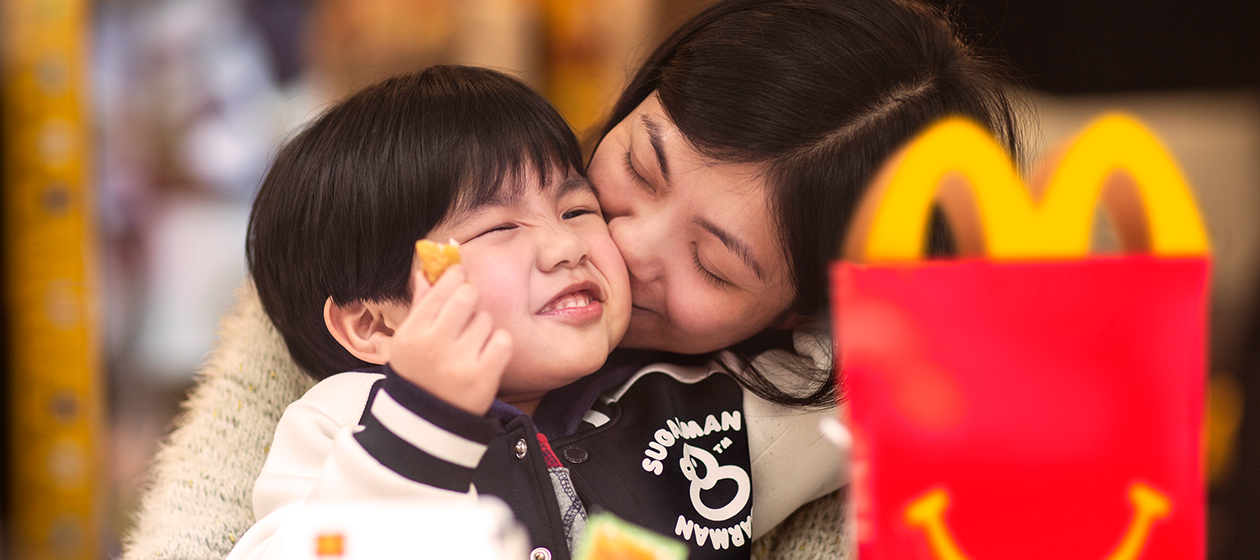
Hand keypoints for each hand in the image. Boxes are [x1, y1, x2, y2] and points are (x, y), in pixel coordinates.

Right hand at [387, 264, 512, 415]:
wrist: (427, 422)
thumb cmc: (419, 373)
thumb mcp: (409, 341)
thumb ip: (420, 305)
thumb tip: (426, 272)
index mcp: (412, 333)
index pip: (441, 288)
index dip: (455, 278)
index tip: (460, 278)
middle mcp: (434, 345)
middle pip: (468, 296)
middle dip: (470, 300)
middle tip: (467, 312)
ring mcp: (459, 363)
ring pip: (486, 319)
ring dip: (482, 328)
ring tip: (470, 345)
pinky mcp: (482, 378)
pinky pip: (503, 340)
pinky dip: (498, 345)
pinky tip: (485, 355)